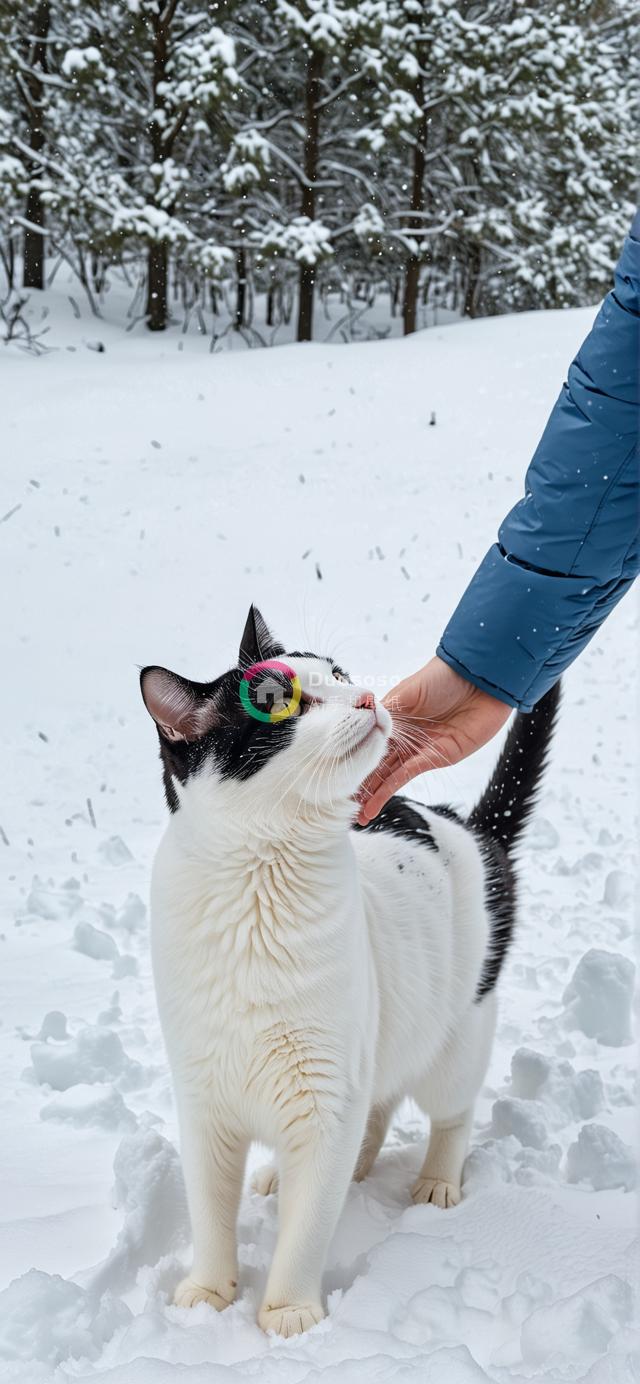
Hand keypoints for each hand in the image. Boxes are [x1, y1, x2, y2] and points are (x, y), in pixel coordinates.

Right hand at [357, 656, 511, 823]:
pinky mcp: (439, 757)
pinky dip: (392, 787)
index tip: (336, 774)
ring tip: (359, 814)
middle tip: (342, 803)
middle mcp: (406, 736)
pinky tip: (377, 801)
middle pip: (379, 763)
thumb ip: (385, 713)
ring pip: (392, 774)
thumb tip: (360, 727)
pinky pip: (410, 774)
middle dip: (362, 783)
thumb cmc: (443, 676)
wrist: (480, 679)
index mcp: (395, 718)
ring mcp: (422, 748)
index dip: (354, 759)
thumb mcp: (408, 691)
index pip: (369, 743)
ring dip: (375, 794)